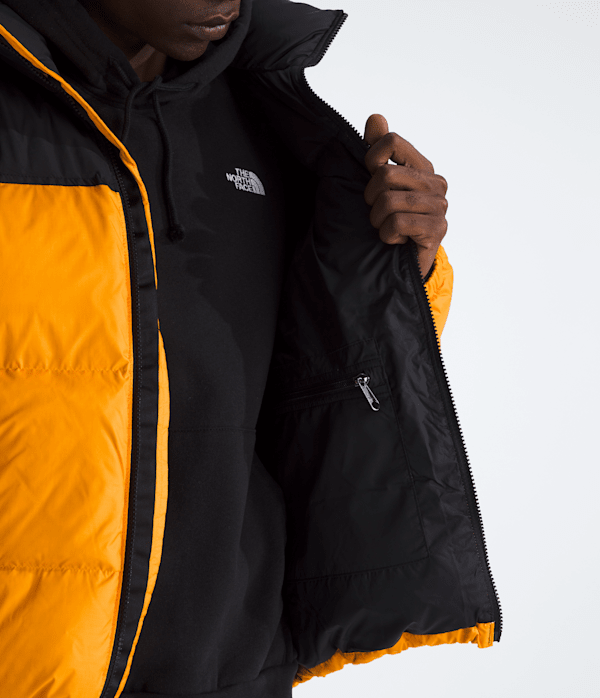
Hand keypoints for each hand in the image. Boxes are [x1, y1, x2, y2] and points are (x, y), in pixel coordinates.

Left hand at [363, 114, 447, 277]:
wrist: (400, 263)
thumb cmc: (389, 221)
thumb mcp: (378, 185)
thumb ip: (377, 150)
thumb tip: (376, 117)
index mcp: (422, 167)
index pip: (392, 142)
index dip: (371, 159)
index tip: (370, 178)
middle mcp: (435, 183)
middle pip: (385, 174)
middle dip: (371, 198)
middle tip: (378, 213)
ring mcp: (439, 206)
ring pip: (389, 201)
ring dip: (377, 220)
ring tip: (386, 228)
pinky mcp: (437, 229)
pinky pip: (397, 223)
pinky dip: (387, 235)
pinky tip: (396, 240)